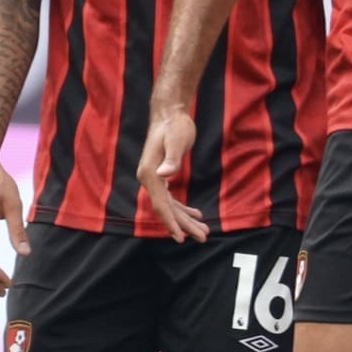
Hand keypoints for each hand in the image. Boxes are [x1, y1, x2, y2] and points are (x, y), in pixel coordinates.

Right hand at [136, 107, 209, 242]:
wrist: (169, 113)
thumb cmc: (174, 126)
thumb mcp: (176, 140)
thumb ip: (171, 159)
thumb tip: (164, 176)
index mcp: (149, 174)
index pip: (160, 205)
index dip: (171, 222)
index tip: (181, 238)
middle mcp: (149, 178)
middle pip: (166, 209)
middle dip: (184, 225)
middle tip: (203, 237)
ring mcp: (154, 178)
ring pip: (169, 205)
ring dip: (185, 219)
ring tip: (203, 231)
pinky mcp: (161, 175)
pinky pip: (170, 198)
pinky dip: (182, 208)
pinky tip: (195, 214)